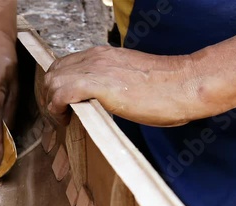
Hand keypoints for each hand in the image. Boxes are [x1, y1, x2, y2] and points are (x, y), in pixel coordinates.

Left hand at [43, 46, 198, 126]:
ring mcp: (95, 69)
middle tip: (58, 115)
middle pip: (53, 72)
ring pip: (52, 82)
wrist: (186, 84)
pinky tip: (66, 119)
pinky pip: (61, 93)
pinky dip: (57, 108)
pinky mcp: (98, 84)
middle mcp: (95, 57)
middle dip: (49, 96)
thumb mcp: (131, 80)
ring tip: (62, 120)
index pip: (64, 65)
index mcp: (102, 55)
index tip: (62, 105)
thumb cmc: (166, 88)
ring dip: (51, 104)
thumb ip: (111, 84)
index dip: (57, 86)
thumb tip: (101, 100)